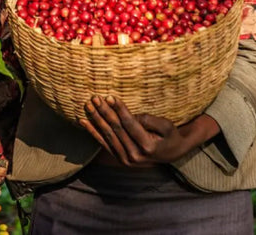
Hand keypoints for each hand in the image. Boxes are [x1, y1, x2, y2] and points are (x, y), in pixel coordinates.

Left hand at [78, 95, 217, 165]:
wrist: (172, 154)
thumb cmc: (169, 135)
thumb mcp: (166, 126)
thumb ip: (149, 120)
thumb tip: (131, 115)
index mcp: (148, 147)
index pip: (130, 125)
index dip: (119, 110)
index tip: (110, 97)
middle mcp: (135, 156)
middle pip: (116, 129)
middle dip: (104, 112)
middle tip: (95, 98)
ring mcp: (127, 160)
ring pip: (108, 136)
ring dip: (96, 120)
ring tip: (88, 106)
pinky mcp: (120, 159)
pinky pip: (104, 144)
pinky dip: (93, 132)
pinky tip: (83, 121)